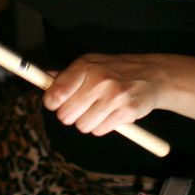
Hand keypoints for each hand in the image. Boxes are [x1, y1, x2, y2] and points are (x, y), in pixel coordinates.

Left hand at [42, 54, 162, 135]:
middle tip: (81, 108)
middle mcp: (99, 79)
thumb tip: (42, 78)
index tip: (56, 104)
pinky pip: (101, 130)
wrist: (151, 75)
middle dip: (70, 115)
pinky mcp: (127, 111)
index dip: (52, 103)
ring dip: (87, 122)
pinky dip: (103, 126)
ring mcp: (114, 96)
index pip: (56, 93)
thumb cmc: (114, 70)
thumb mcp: (90, 64)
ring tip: (99, 109)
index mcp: (85, 66)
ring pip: (82, 126)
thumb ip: (66, 74)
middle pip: (66, 115)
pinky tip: (111, 113)